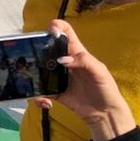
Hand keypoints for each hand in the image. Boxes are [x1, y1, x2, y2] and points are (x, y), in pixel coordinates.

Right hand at [33, 20, 135, 140]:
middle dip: (37, 49)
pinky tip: (46, 102)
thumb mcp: (100, 71)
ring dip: (33, 74)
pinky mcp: (53, 91)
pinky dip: (38, 97)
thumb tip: (62, 59)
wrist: (104, 114)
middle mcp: (64, 61)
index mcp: (76, 52)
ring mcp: (57, 76)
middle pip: (46, 47)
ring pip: (39, 68)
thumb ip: (84, 61)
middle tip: (35, 57)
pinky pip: (40, 91)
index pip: (65, 32)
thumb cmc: (106, 89)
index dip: (57, 26)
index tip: (51, 31)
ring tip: (36, 83)